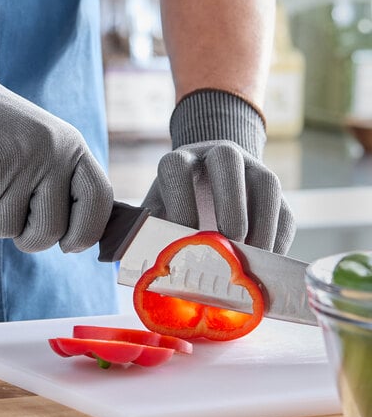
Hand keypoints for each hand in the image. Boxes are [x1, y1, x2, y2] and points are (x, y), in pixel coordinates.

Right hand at [0, 59, 112, 252]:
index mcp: (71, 146)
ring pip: (8, 230)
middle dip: (27, 236)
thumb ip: (60, 182)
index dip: (87, 231)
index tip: (70, 245)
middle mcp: (51, 153)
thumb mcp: (40, 145)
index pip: (98, 199)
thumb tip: (76, 240)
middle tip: (7, 209)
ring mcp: (19, 162)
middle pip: (51, 230)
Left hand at [142, 90, 294, 253]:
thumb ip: (145, 230)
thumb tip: (132, 262)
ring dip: (262, 222)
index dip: (180, 199)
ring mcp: (251, 167)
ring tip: (253, 257)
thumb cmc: (174, 206)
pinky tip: (267, 262)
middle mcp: (216, 154)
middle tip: (228, 242)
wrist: (206, 184)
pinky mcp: (273, 190)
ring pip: (266, 181)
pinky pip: (285, 208)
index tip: (184, 234)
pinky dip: (279, 238)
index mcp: (179, 159)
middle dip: (229, 202)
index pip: (176, 167)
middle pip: (227, 160)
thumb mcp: (156, 211)